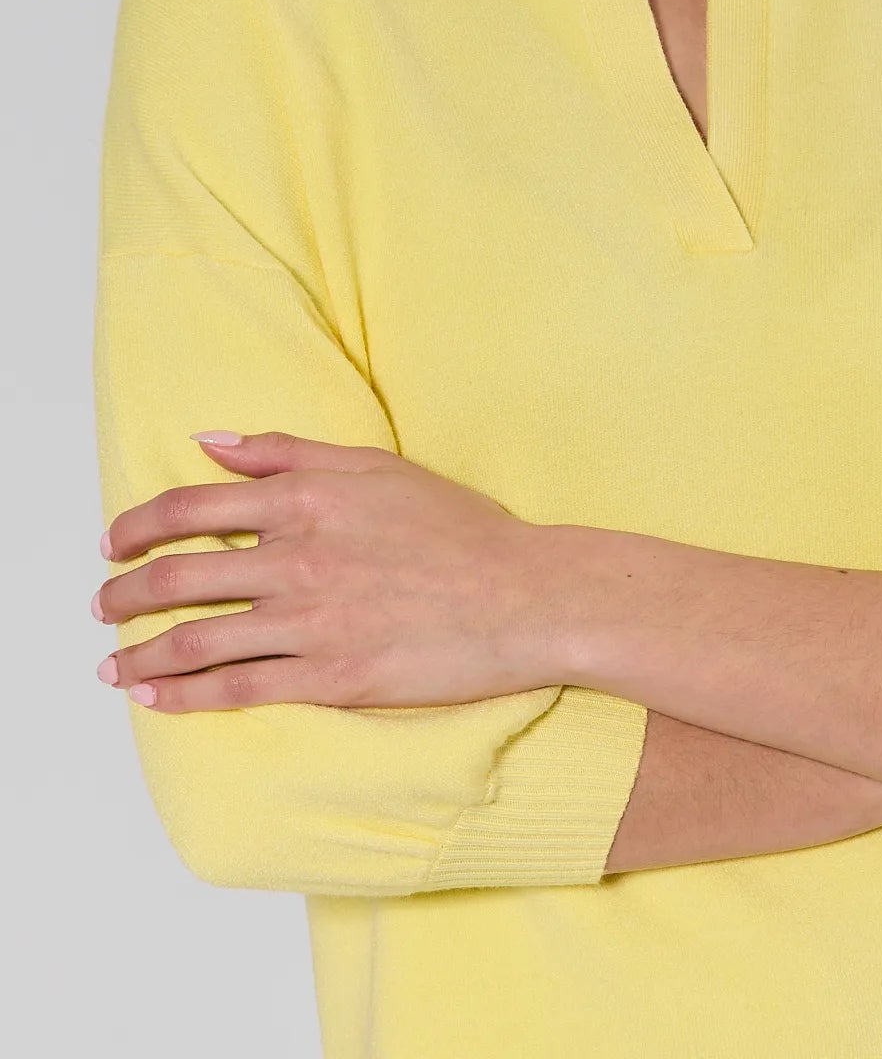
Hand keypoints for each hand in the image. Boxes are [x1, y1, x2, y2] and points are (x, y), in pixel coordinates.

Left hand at [92, 431, 560, 713]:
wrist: (522, 595)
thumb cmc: (458, 528)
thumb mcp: (374, 467)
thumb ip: (286, 451)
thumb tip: (210, 441)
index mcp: (306, 499)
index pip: (192, 508)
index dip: (138, 526)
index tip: (113, 541)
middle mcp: (298, 558)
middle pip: (179, 576)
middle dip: (123, 592)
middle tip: (101, 604)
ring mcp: (310, 622)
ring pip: (196, 639)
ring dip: (140, 651)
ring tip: (113, 661)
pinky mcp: (329, 678)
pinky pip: (236, 690)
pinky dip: (183, 696)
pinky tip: (154, 698)